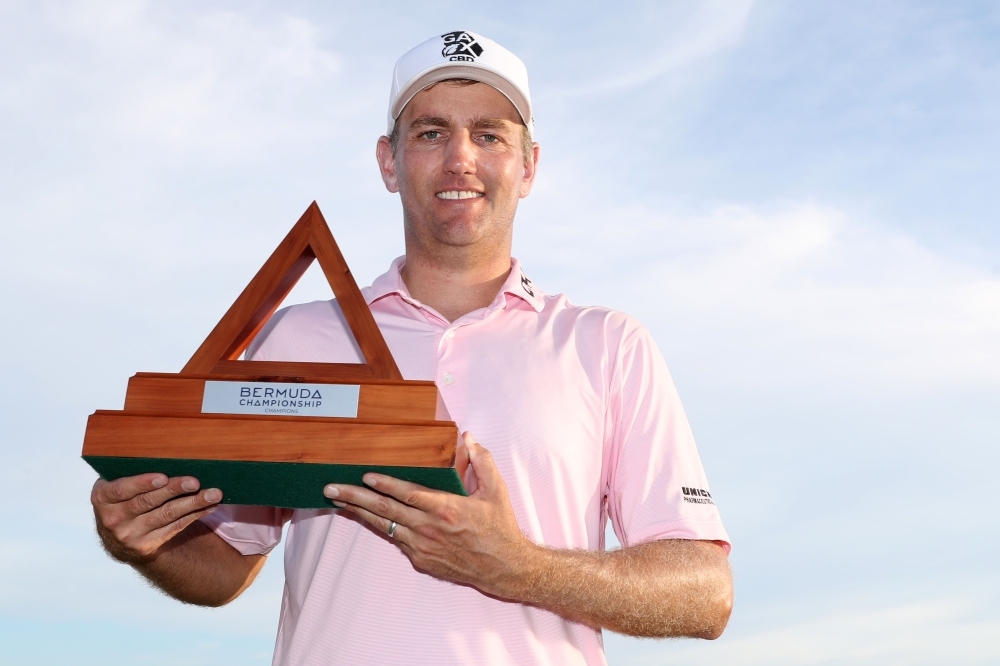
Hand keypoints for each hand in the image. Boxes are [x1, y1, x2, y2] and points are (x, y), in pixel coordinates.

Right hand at [91, 473, 222, 563]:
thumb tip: (169, 452)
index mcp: (103, 498)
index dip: (142, 483)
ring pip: (166, 516)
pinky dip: (195, 515)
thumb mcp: (117, 486)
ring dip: (193, 503)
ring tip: (214, 493)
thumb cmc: (124, 499)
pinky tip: (210, 506)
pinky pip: (175, 528)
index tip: (162, 477)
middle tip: (195, 481)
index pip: (121, 490)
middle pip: (148, 502)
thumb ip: (132, 472)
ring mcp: (129, 535)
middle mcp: (113, 519)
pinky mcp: (146, 547)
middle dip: (174, 490)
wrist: (118, 537)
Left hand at [323, 432, 535, 596]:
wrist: (504, 568)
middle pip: (385, 510)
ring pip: (384, 526)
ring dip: (359, 513)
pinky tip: (365, 517)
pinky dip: (379, 527)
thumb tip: (469, 437)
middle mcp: (429, 528)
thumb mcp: (496, 490)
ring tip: (338, 502)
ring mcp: (423, 546)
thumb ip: (482, 461)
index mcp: (446, 508)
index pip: (407, 493)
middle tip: (331, 489)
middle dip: (355, 498)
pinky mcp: (421, 560)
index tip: (365, 475)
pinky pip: (396, 539)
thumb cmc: (500, 527)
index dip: (385, 484)